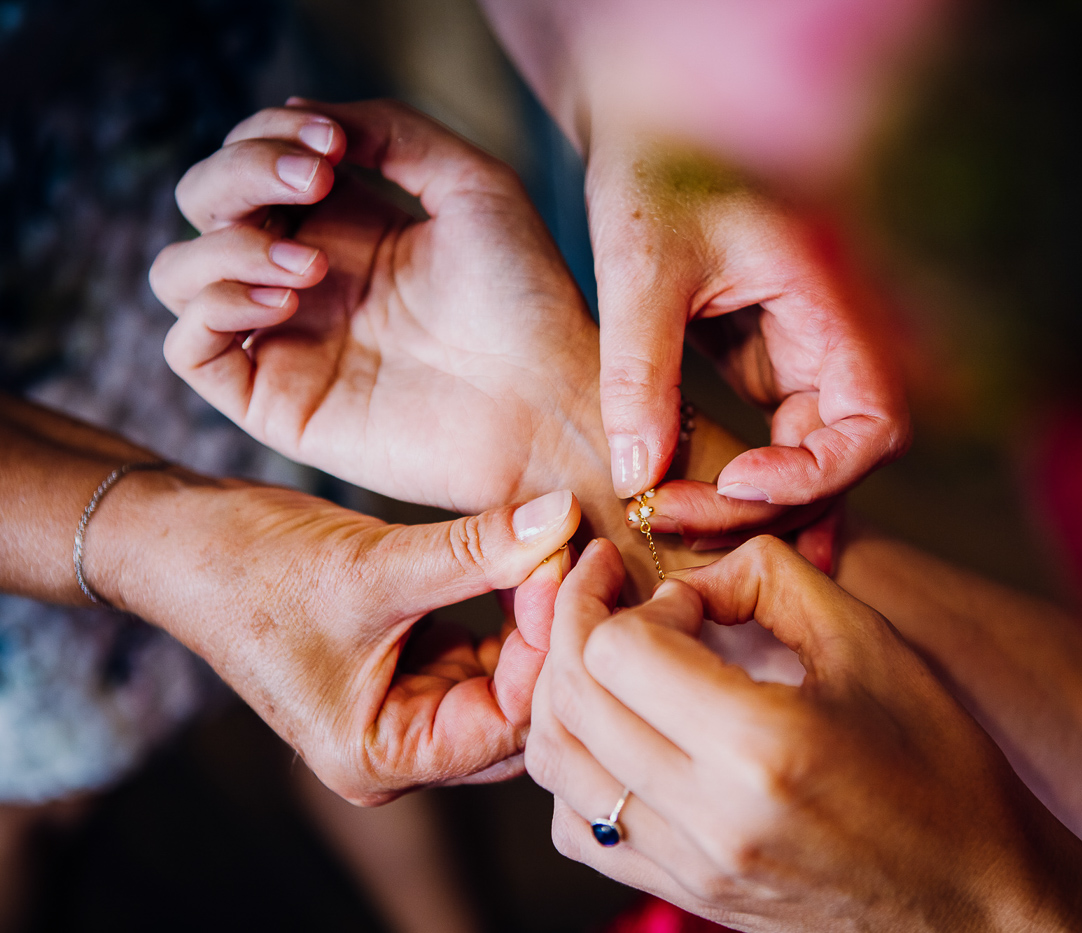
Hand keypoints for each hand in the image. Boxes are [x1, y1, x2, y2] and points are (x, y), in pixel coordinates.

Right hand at [88, 470, 579, 804]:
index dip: (549, 642)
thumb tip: (562, 519)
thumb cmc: (254, 572)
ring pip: (513, 678)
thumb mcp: (374, 566)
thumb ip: (476, 551)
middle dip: (555, 636)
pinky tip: (537, 557)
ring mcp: (412, 709)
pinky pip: (490, 649)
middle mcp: (403, 749)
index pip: (508, 720)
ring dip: (539, 617)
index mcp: (382, 757)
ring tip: (568, 550)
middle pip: (520, 711)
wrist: (186, 544)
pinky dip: (514, 606)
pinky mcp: (417, 666)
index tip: (573, 562)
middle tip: (589, 558)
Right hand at [150, 98, 604, 516]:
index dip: (269, 134)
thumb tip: (303, 109)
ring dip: (227, 244)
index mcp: (347, 225)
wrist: (547, 402)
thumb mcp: (474, 184)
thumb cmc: (527, 299)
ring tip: (311, 266)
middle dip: (240, 171)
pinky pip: (186, 348)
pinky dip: (212, 306)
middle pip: (205, 201)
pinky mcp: (277, 402)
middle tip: (314, 182)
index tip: (332, 145)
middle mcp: (307, 278)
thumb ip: (392, 131)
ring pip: (180, 271)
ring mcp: (287, 340)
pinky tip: (283, 299)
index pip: (255, 159)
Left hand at [526, 536, 1081, 930]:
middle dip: (573, 626)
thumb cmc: (938, 762)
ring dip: (561, 692)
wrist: (975, 899)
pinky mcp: (687, 894)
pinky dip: (575, 767)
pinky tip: (617, 730)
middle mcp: (711, 817)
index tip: (672, 592)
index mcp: (763, 746)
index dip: (628, 600)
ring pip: (557, 766)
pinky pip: (579, 828)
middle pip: (572, 701)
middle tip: (602, 589)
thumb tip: (689, 576)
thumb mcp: (870, 644)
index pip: (618, 651)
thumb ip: (771, 577)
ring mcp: (691, 866)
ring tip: (599, 651)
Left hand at [587, 136, 909, 518]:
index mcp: (831, 301)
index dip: (818, 472)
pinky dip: (735, 485)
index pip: (874, 421)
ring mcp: (801, 357)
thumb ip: (640, 370)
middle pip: (838, 458)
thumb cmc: (653, 174)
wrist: (646, 135)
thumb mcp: (640, 266)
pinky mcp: (766, 367)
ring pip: (804, 461)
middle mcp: (831, 337)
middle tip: (665, 513)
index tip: (735, 482)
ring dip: (745, 505)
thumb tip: (638, 475)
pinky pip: (771, 446)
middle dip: (761, 504)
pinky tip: (691, 515)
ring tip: (665, 518)